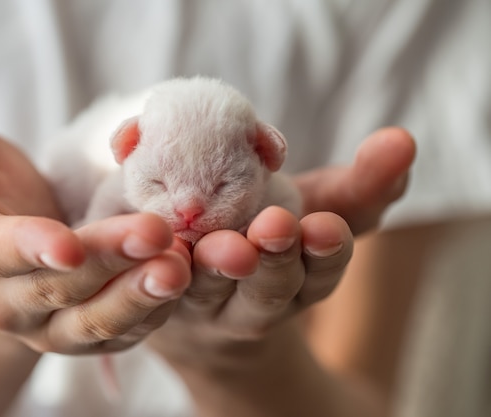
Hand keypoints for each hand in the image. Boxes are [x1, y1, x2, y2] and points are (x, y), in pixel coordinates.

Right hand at [0, 105, 191, 353]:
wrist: (19, 242)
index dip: (30, 248)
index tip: (69, 244)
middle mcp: (4, 301)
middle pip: (57, 287)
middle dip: (107, 260)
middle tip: (155, 232)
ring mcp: (48, 327)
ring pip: (93, 320)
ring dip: (138, 296)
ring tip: (178, 268)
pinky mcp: (88, 336)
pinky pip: (122, 332)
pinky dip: (155, 310)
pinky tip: (184, 281)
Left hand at [148, 127, 414, 367]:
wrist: (195, 287)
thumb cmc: (261, 235)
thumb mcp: (317, 209)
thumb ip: (361, 186)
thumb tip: (403, 141)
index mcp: (297, 281)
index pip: (319, 273)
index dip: (325, 253)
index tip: (324, 226)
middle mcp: (252, 303)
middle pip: (268, 291)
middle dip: (274, 261)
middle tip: (273, 228)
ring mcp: (201, 305)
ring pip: (209, 290)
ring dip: (215, 265)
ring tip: (220, 242)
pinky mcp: (156, 295)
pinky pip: (154, 284)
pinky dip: (158, 262)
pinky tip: (157, 238)